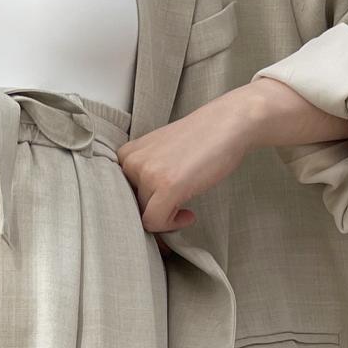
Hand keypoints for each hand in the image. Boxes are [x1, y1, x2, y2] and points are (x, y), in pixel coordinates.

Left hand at [116, 79, 347, 233]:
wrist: (229, 123)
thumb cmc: (200, 140)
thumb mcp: (161, 154)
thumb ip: (146, 177)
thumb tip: (141, 215)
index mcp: (127, 154)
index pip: (119, 196)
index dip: (139, 208)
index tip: (159, 211)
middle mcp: (131, 162)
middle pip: (130, 209)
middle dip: (151, 216)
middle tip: (173, 216)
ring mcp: (147, 173)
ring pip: (143, 217)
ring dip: (165, 220)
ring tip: (185, 209)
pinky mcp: (166, 185)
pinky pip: (155, 222)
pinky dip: (171, 225)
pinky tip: (188, 214)